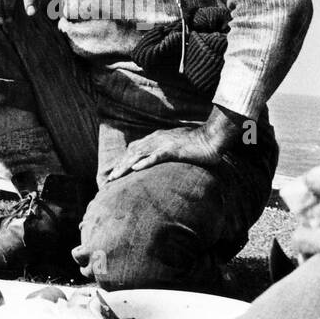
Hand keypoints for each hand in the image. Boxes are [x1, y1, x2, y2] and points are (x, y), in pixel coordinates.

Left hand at [104, 106, 246, 181]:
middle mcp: (156, 139)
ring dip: (126, 166)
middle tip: (108, 180)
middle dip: (118, 166)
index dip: (121, 162)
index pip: (133, 150)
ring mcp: (164, 144)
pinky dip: (145, 162)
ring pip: (139, 154)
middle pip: (132, 152)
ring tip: (115, 178)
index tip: (112, 174)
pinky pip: (156, 156)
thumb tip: (156, 161)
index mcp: (156, 139)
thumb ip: (165, 153)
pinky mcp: (173, 150)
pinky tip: (136, 169)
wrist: (212, 138)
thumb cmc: (196, 145)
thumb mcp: (176, 147)